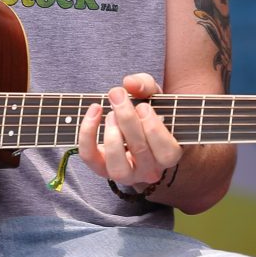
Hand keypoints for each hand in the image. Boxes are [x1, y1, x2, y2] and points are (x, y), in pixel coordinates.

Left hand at [77, 73, 181, 189]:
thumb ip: (145, 85)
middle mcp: (149, 170)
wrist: (131, 125)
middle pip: (140, 152)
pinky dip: (87, 133)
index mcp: (168, 154)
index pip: (167, 153)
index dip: (154, 128)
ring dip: (112, 136)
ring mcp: (125, 173)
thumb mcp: (152, 94)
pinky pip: (90, 156)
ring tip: (110, 113)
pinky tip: (94, 109)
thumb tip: (130, 83)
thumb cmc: (146, 110)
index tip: (143, 106)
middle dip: (127, 119)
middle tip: (118, 95)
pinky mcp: (100, 167)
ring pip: (118, 168)